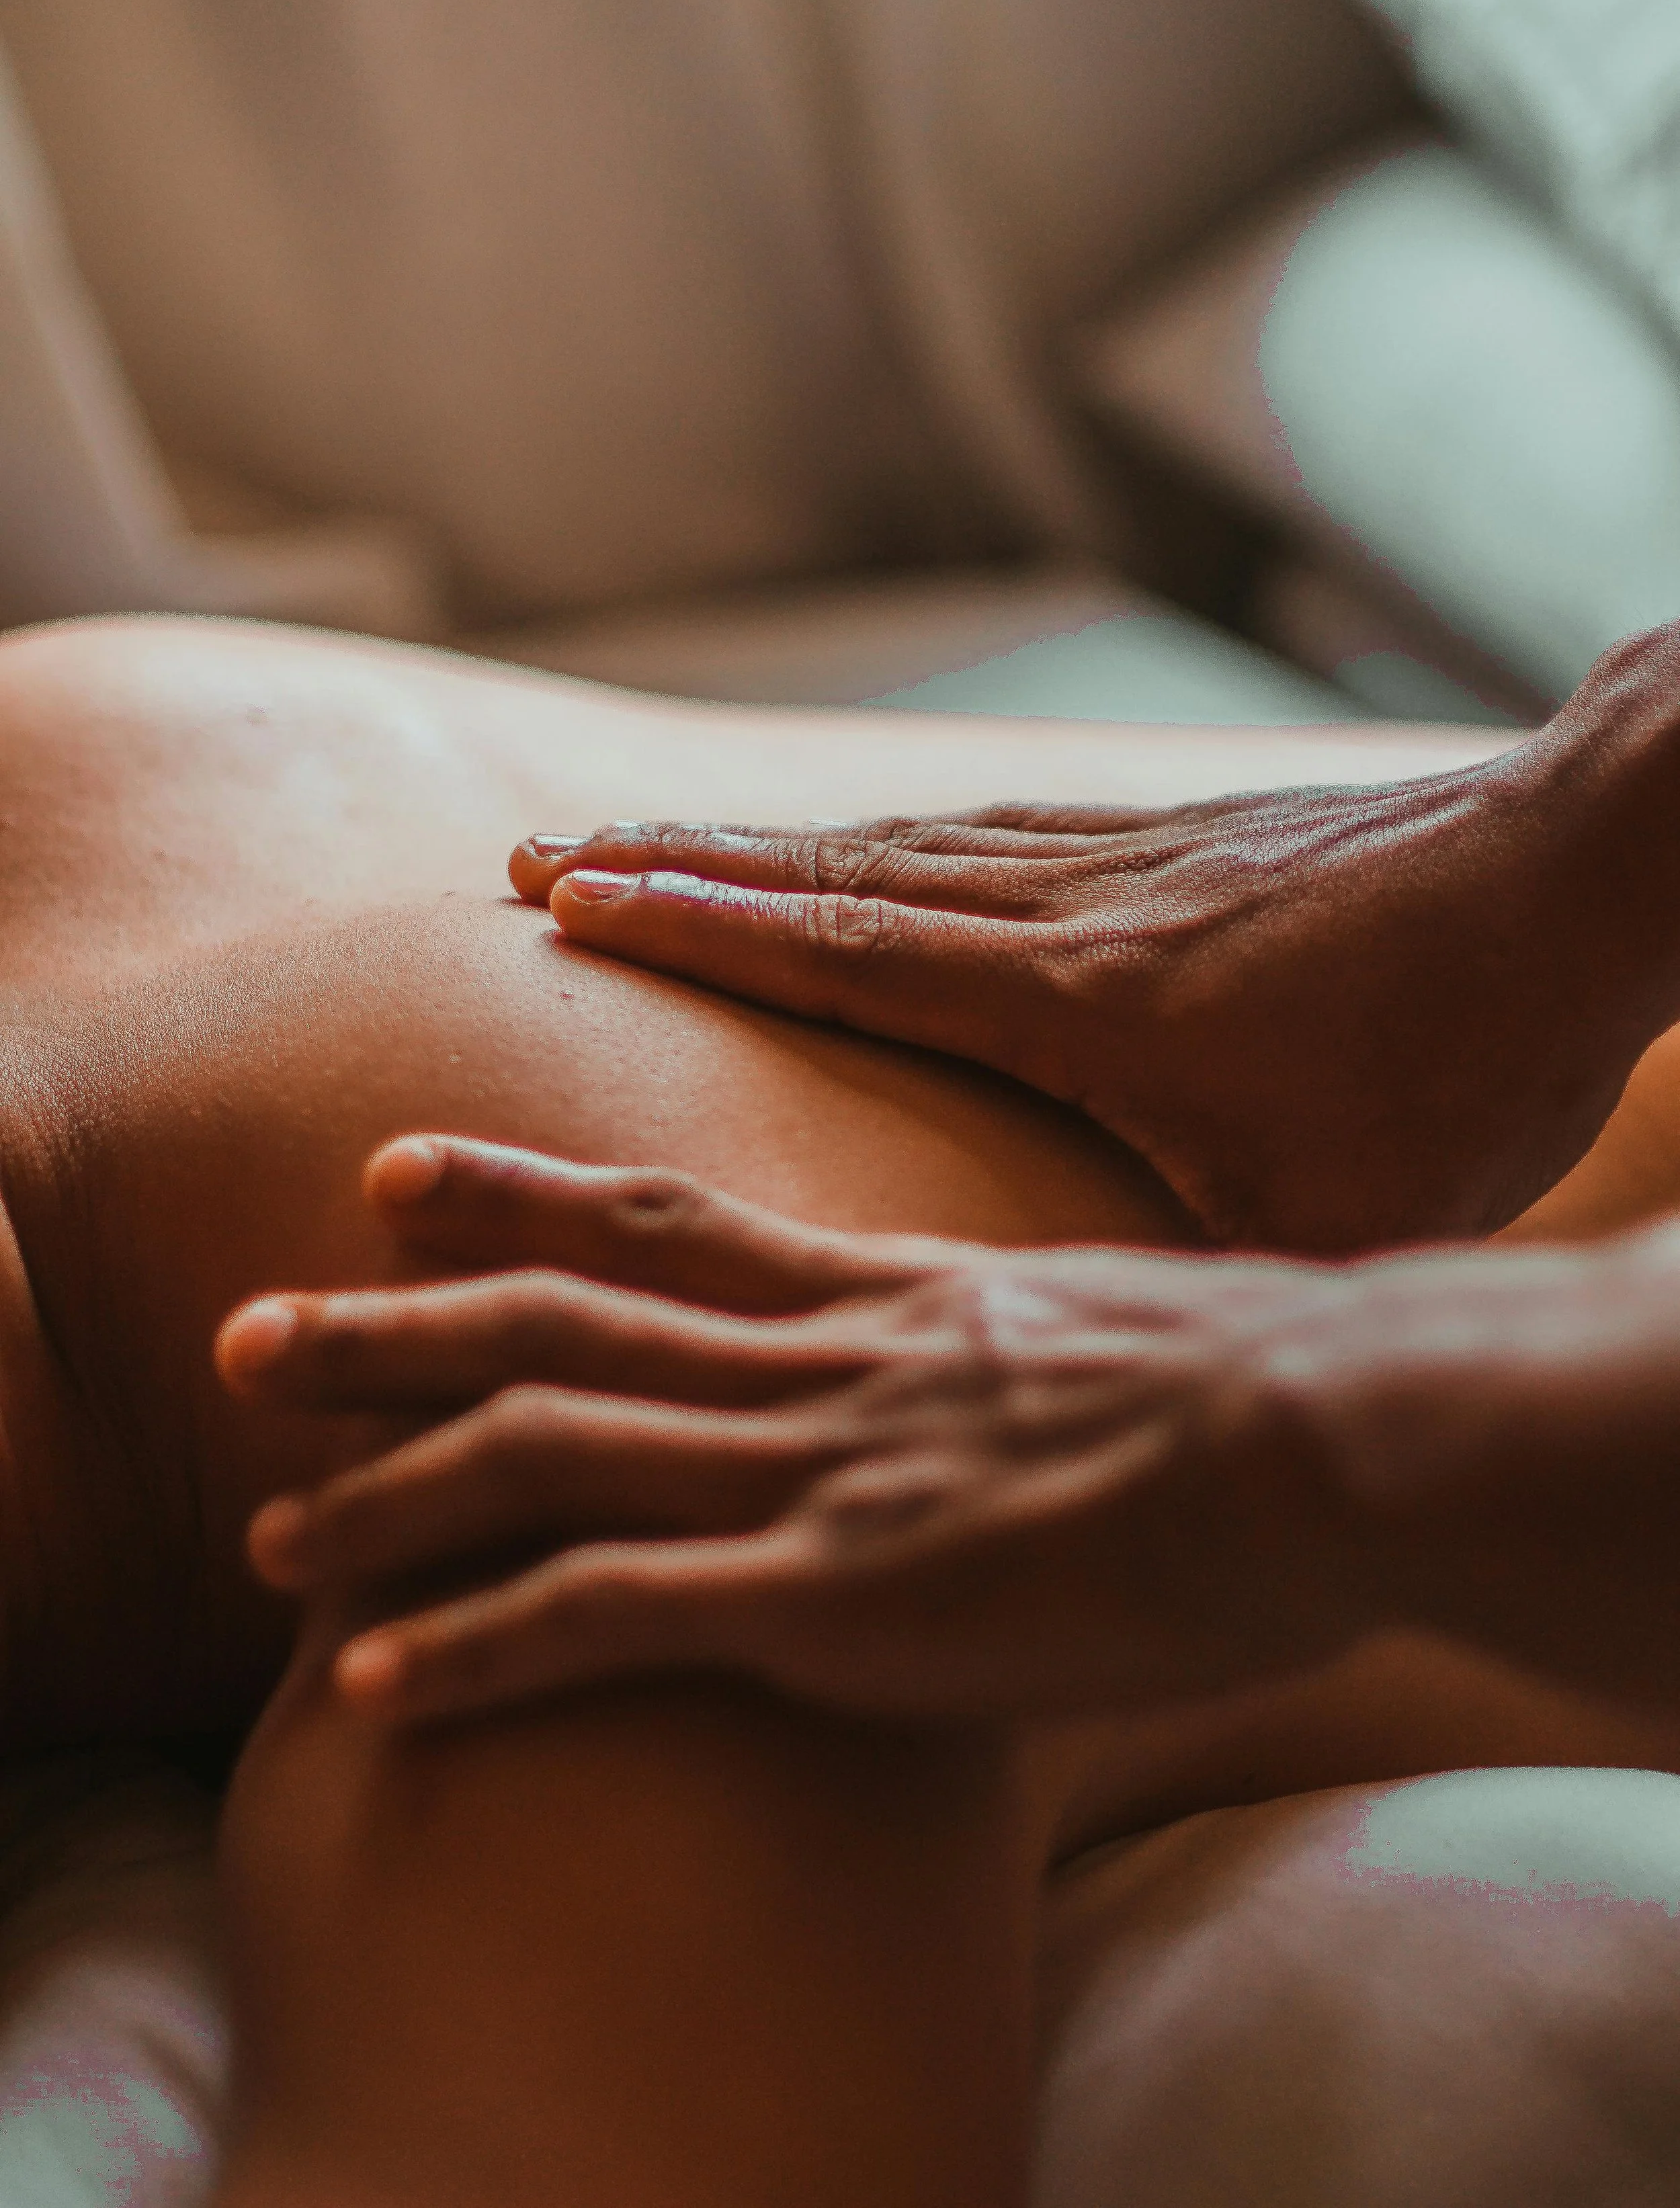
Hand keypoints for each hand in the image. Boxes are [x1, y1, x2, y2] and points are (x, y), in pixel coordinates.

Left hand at [214, 1134, 1388, 1727]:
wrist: (1321, 1437)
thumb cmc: (1252, 1398)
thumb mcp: (1105, 1337)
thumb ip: (1012, 1350)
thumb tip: (1006, 1376)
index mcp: (880, 1297)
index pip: (661, 1216)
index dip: (517, 1191)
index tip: (394, 1173)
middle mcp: (815, 1364)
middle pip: (558, 1323)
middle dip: (387, 1331)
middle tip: (246, 1334)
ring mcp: (812, 1472)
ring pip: (549, 1454)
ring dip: (389, 1494)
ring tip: (264, 1538)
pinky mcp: (833, 1596)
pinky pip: (613, 1618)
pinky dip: (481, 1650)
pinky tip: (376, 1692)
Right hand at [507, 652, 1675, 1253]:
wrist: (1585, 874)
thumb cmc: (1467, 1060)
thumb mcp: (1326, 1213)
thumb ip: (1191, 1288)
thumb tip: (1094, 1392)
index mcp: (1083, 999)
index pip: (844, 952)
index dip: (694, 924)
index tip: (565, 894)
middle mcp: (1073, 908)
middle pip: (836, 877)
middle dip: (678, 870)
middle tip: (544, 857)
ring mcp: (1123, 859)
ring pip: (901, 845)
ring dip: (763, 848)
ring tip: (655, 843)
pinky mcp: (1177, 842)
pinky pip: (986, 835)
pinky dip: (883, 844)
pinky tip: (856, 855)